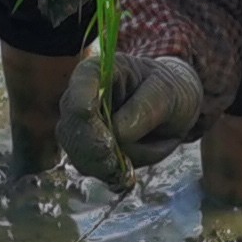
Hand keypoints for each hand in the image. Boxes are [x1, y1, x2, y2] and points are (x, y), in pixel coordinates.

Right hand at [59, 53, 203, 180]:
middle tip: (115, 157)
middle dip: (94, 143)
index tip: (92, 119)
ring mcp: (79, 124)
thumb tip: (119, 133)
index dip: (82, 101)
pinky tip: (123, 168)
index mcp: (100, 69)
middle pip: (72, 121)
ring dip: (104, 161)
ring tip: (129, 161)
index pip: (82, 82)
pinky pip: (88, 165)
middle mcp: (81, 95)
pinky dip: (106, 171)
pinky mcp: (85, 148)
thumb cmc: (167, 91)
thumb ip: (146, 108)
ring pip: (78, 149)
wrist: (168, 109)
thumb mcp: (167, 92)